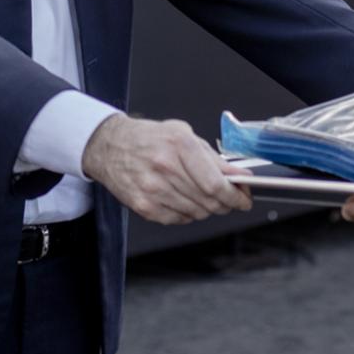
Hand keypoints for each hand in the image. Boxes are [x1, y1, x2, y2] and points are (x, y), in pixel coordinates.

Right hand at [81, 115, 251, 225]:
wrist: (109, 147)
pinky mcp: (144, 206)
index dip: (235, 196)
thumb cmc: (148, 138)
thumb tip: (237, 176)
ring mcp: (153, 190)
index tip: (244, 199)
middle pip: (209, 201)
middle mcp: (165, 168)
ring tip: (201, 195)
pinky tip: (181, 199)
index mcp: (179, 145)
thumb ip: (212, 157)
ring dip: (206, 208)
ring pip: (196, 213)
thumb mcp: (183, 134)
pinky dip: (187, 214)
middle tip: (229, 200)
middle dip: (225, 204)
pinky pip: (178, 220)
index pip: (216, 184)